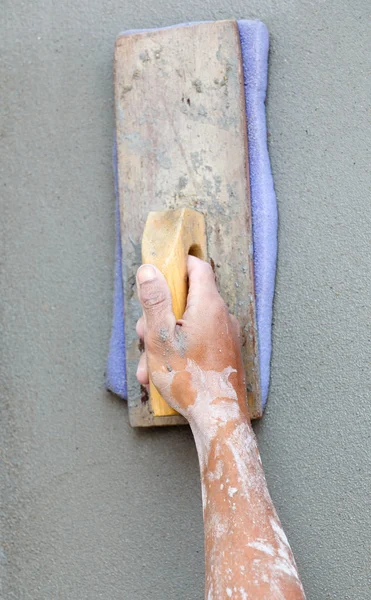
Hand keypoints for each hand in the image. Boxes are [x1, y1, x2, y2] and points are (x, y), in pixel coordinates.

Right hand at [135, 256, 248, 428]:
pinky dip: (179, 352)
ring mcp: (225, 336)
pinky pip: (197, 342)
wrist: (218, 417)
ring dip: (164, 340)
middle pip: (187, 300)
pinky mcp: (224, 353)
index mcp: (208, 305)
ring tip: (149, 366)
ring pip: (188, 325)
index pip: (197, 267)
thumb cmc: (190, 379)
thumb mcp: (160, 337)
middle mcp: (222, 317)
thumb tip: (149, 270)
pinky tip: (162, 374)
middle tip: (144, 334)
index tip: (160, 272)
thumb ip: (154, 301)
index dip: (177, 265)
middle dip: (160, 315)